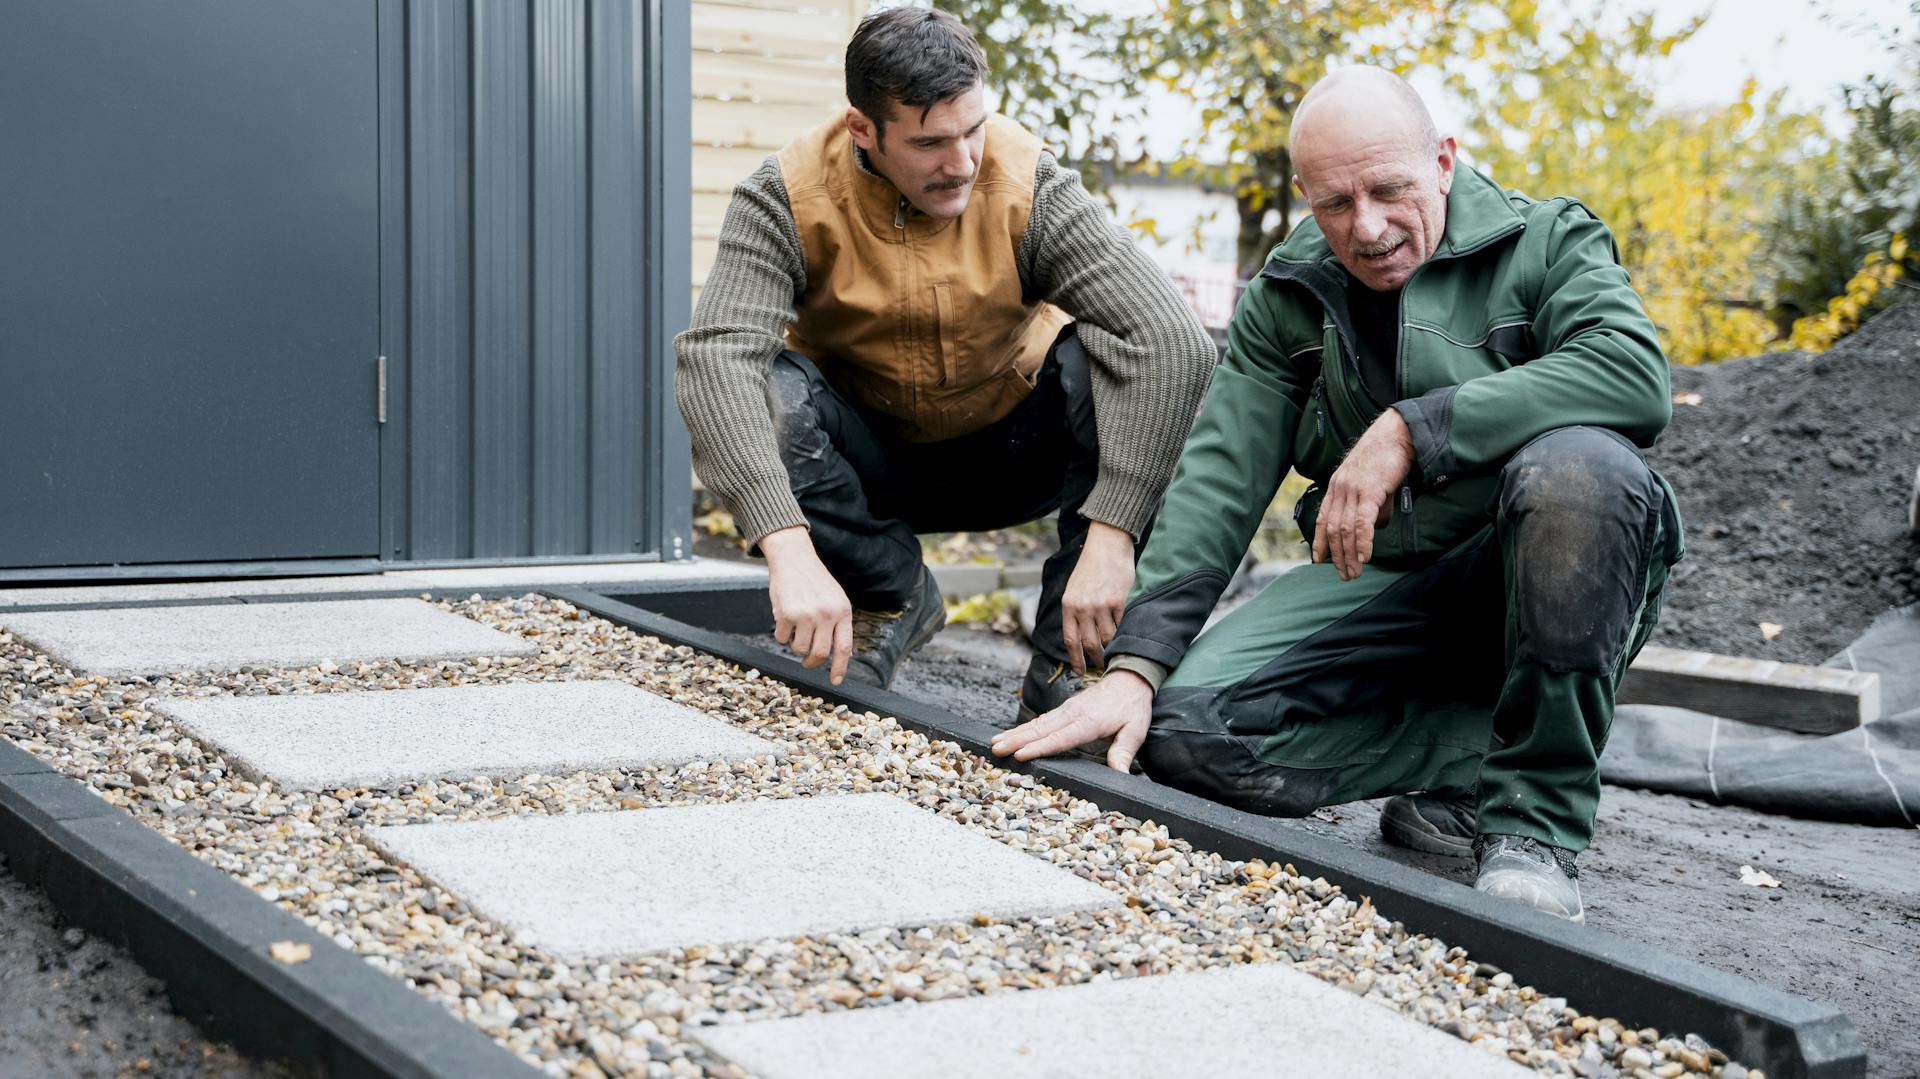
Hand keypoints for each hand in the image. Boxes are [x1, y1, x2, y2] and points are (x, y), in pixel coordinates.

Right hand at [760, 526, 853, 683]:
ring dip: (796, 645)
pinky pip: (782, 639)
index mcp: (842, 611)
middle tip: (807, 662)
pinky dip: (782, 634)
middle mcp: (826, 614)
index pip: (844, 647)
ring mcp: (806, 615)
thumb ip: (839, 623)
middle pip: (820, 653)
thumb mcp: (836, 598)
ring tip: (796, 629)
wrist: (794, 559)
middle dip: (812, 663)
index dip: (840, 668)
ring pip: (800, 649)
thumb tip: (843, 654)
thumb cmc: (815, 581)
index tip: (836, 681)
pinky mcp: (786, 614)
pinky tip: (784, 618)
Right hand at [990, 669, 1153, 772]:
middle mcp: (1072, 715)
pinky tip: (1011, 734)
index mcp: (1089, 723)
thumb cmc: (1133, 708)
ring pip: (1036, 724)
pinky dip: (1023, 728)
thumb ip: (1123, 752)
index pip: (1060, 738)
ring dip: (1014, 733)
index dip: (1039, 747)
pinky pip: (1040, 720)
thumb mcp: (1135, 731)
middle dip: (1016, 740)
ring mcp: (1066, 710)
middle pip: (1040, 730)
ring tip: (994, 742)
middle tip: (996, 749)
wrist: (1130, 679)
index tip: (1020, 754)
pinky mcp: (1064, 710)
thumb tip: (1119, 775)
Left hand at [1061, 521, 1135, 673]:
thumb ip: (1075, 611)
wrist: (1107, 546)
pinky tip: (1126, 639)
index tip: (1080, 671)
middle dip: (1096, 659)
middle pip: (1089, 644)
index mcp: (1069, 606)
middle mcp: (1083, 608)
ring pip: (1107, 638)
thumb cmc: (1091, 567)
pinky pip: (1121, 625)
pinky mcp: (1118, 601)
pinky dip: (1123, 634)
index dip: (1075, 659)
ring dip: (1111, 650)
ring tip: (1115, 656)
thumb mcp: (1074, 589)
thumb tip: (1080, 635)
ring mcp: (1101, 605)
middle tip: (1102, 667)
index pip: (1070, 640)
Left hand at [1312, 409, 1414, 580]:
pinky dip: (1363, 542)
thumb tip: (1375, 528)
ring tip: (1354, 572)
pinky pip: (1363, 522)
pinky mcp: (1370, 490)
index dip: (1320, 541)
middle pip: (1334, 530)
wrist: (1398, 433)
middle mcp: (1340, 488)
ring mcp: (1353, 489)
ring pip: (1346, 529)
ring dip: (1349, 555)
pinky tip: (1365, 557)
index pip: (1323, 519)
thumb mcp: (1373, 484)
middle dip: (1337, 556)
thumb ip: (1371, 506)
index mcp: (1336, 486)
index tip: (1319, 560)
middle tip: (1345, 575)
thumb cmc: (1387, 457)